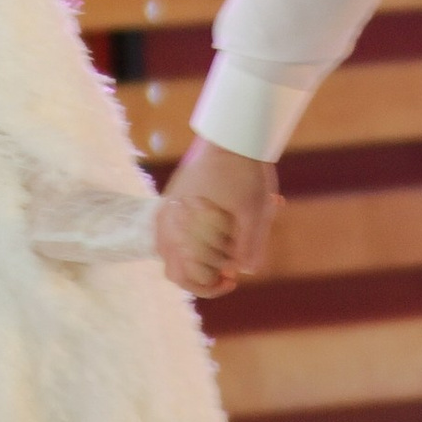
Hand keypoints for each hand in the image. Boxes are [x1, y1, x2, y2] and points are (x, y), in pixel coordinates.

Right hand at [158, 139, 279, 298]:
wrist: (231, 136)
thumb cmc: (243, 172)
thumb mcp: (254, 211)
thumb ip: (250, 245)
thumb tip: (245, 272)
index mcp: (182, 225)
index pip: (185, 276)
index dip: (211, 285)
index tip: (232, 279)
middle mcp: (167, 220)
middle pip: (177, 269)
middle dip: (204, 275)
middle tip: (229, 275)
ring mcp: (168, 210)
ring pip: (175, 253)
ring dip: (199, 260)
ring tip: (225, 257)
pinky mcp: (173, 202)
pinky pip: (176, 234)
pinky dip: (194, 242)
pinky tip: (218, 235)